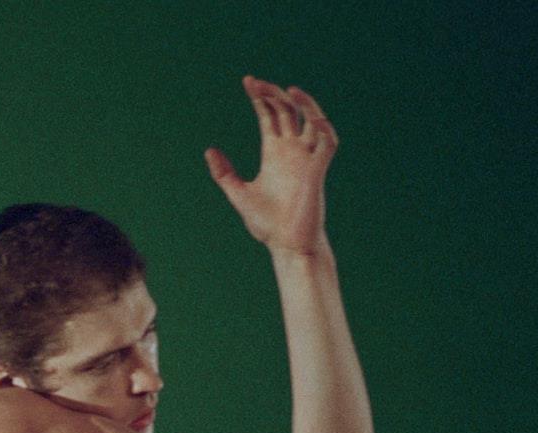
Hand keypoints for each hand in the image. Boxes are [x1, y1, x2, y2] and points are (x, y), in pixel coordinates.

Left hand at [205, 76, 337, 255]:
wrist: (285, 244)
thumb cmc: (266, 223)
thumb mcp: (238, 193)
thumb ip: (224, 173)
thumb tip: (209, 151)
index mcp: (274, 153)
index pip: (270, 116)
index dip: (261, 98)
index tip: (247, 82)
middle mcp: (292, 151)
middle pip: (288, 111)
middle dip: (273, 94)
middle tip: (256, 83)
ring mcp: (307, 159)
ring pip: (312, 120)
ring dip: (304, 103)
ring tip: (288, 90)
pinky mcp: (318, 171)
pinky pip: (327, 143)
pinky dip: (323, 128)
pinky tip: (312, 118)